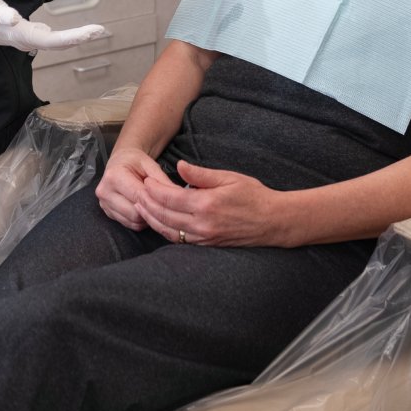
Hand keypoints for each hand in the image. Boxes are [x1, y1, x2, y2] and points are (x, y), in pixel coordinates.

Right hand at [0, 0, 106, 52]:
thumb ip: (1, 15)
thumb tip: (14, 19)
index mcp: (22, 35)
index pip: (52, 40)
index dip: (72, 37)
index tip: (90, 32)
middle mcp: (28, 41)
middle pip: (59, 43)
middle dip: (80, 37)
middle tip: (100, 30)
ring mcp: (29, 39)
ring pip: (57, 42)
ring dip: (76, 38)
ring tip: (95, 32)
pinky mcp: (30, 35)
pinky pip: (52, 39)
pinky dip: (67, 37)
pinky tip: (79, 35)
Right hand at [95, 146, 171, 229]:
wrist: (121, 161)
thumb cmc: (136, 162)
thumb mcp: (151, 165)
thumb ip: (162, 181)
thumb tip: (178, 195)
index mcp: (114, 176)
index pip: (138, 196)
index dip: (157, 201)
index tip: (171, 203)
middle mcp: (104, 191)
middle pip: (134, 213)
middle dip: (151, 211)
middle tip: (163, 205)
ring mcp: (104, 203)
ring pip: (132, 221)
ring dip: (146, 217)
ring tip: (154, 206)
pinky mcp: (107, 212)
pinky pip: (128, 224)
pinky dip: (140, 221)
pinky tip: (145, 210)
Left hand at [137, 159, 288, 246]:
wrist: (273, 221)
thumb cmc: (254, 196)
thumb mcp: (229, 177)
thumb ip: (201, 174)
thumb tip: (180, 166)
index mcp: (207, 204)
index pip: (170, 197)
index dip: (154, 189)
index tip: (146, 180)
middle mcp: (202, 224)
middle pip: (164, 215)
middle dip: (147, 203)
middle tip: (138, 192)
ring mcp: (204, 237)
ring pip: (168, 230)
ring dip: (152, 219)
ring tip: (140, 207)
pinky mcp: (207, 245)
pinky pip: (179, 240)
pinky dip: (165, 231)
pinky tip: (158, 222)